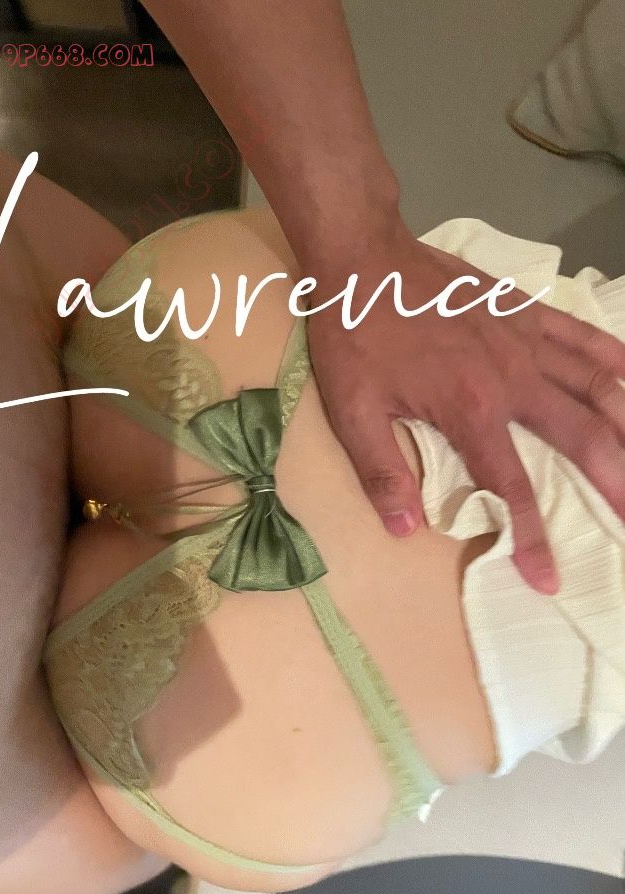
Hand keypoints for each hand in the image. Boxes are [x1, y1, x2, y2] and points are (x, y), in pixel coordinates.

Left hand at [306, 216, 624, 594]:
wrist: (362, 259)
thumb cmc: (354, 337)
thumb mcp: (351, 411)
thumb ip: (381, 472)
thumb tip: (405, 528)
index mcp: (470, 410)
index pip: (512, 487)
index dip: (532, 538)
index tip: (549, 577)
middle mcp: (512, 379)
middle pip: (583, 438)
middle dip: (616, 484)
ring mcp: (525, 340)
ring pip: (598, 388)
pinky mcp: (525, 311)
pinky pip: (583, 337)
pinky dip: (616, 360)